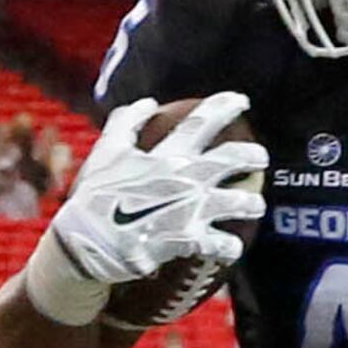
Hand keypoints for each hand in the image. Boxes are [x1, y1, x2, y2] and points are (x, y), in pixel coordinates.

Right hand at [42, 93, 264, 287]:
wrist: (86, 242)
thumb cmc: (95, 196)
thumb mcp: (106, 153)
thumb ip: (126, 124)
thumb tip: (148, 102)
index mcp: (165, 155)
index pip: (201, 124)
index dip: (224, 107)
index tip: (242, 101)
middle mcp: (182, 178)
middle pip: (230, 159)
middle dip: (252, 155)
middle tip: (261, 157)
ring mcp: (188, 209)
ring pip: (235, 202)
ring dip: (251, 203)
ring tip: (256, 205)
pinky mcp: (186, 240)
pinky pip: (220, 244)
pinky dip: (230, 246)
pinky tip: (233, 247)